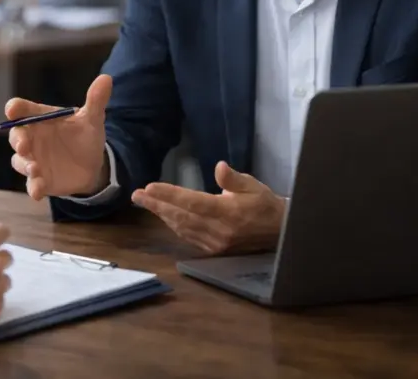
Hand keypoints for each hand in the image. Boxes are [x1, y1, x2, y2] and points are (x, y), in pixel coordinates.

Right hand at [7, 74, 111, 199]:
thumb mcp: (93, 119)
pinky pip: (31, 184)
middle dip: (18, 140)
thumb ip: (96, 100)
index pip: (23, 110)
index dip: (15, 108)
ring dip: (25, 165)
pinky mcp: (39, 180)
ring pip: (19, 161)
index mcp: (41, 119)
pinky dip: (33, 187)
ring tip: (35, 169)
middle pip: (16, 136)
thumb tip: (107, 79)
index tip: (12, 109)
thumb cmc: (86, 136)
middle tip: (25, 145)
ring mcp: (33, 160)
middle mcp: (32, 139)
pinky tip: (38, 191)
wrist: (94, 165)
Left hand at [132, 162, 286, 255]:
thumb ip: (233, 179)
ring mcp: (215, 243)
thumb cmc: (265, 204)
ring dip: (161, 215)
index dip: (169, 195)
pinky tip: (164, 216)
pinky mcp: (214, 250)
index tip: (150, 187)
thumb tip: (219, 167)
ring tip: (145, 202)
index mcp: (229, 212)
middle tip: (137, 194)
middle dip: (156, 205)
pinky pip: (188, 236)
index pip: (192, 202)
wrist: (280, 234)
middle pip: (181, 216)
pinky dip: (174, 225)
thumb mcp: (253, 186)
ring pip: (182, 228)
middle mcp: (219, 230)